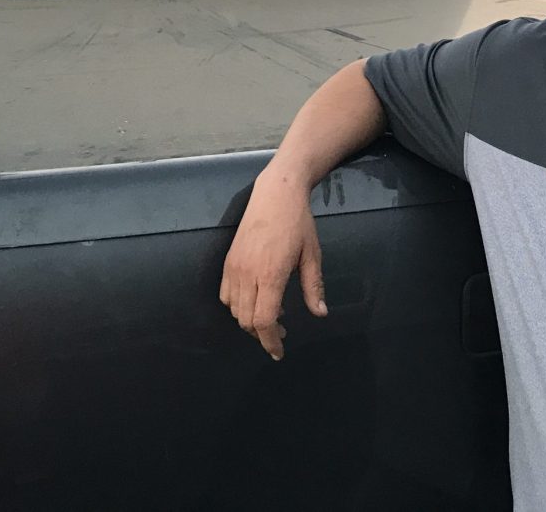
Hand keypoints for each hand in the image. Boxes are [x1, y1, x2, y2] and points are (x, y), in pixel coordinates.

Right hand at [219, 171, 327, 359]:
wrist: (275, 194)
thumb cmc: (299, 223)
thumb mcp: (312, 255)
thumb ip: (313, 287)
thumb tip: (320, 314)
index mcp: (270, 276)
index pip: (264, 321)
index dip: (270, 341)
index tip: (279, 351)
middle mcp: (247, 275)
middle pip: (247, 321)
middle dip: (262, 334)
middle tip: (281, 332)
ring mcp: (234, 268)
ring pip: (234, 310)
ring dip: (250, 320)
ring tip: (272, 314)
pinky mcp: (227, 261)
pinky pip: (225, 294)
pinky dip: (237, 306)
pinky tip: (255, 299)